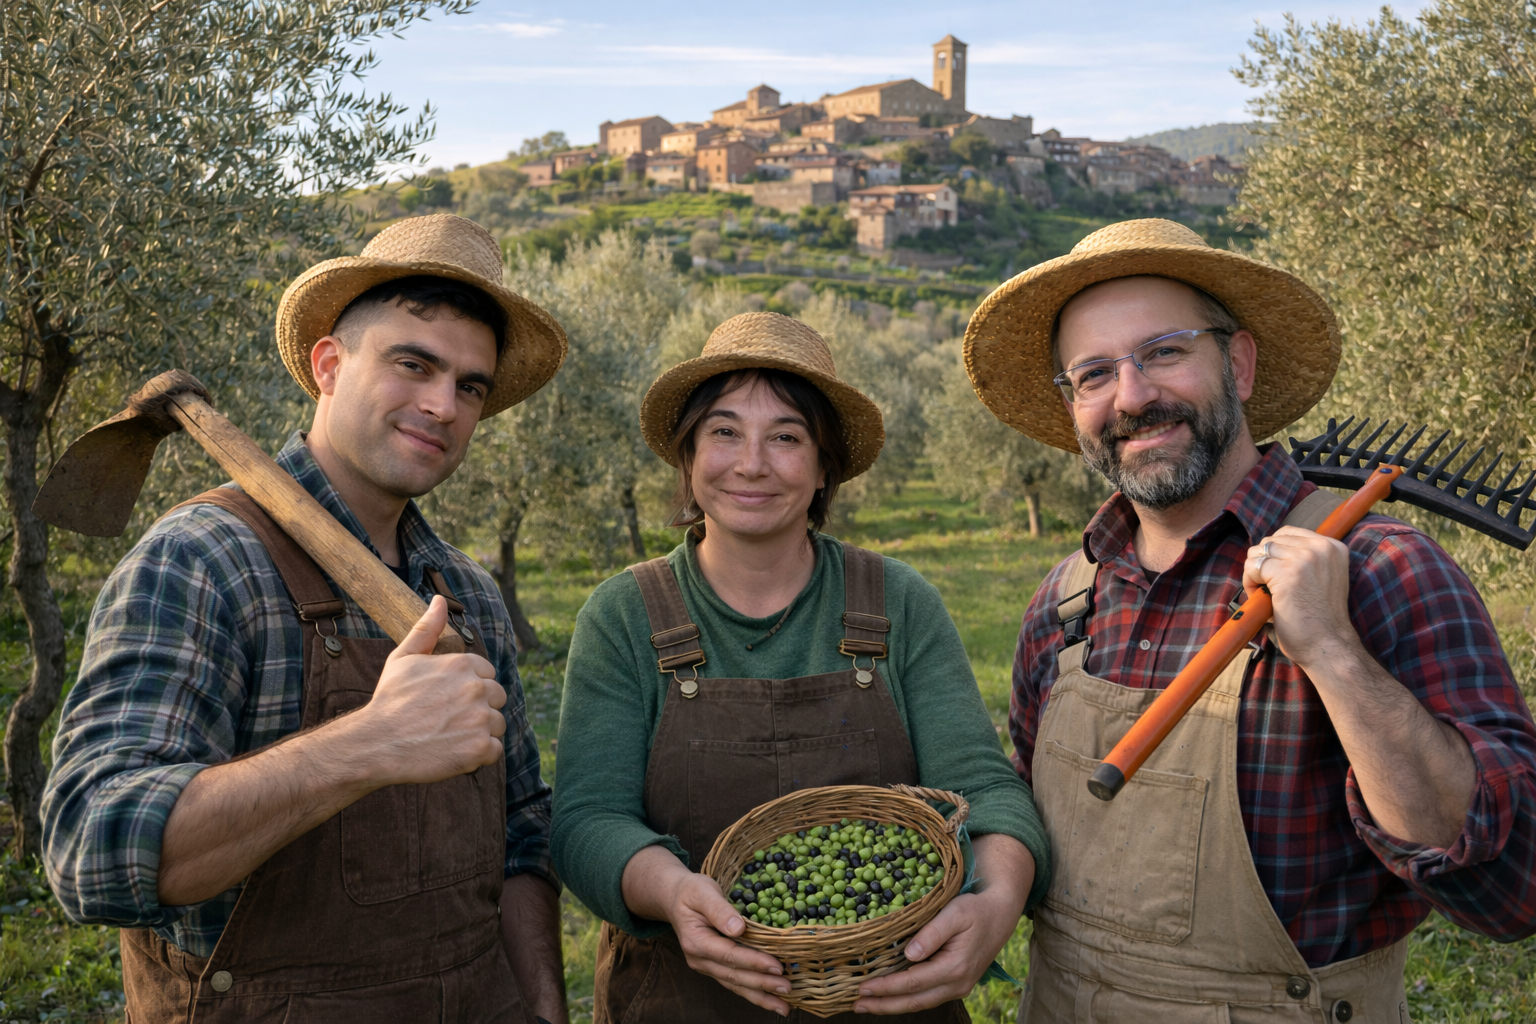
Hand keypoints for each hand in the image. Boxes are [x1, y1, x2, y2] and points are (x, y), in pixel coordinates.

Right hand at [344, 595, 505, 785]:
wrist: (376, 743)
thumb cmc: (389, 700)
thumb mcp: (403, 658)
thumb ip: (427, 629)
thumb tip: (439, 601)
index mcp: (462, 664)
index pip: (487, 673)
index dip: (470, 687)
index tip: (449, 700)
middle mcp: (476, 688)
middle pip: (497, 697)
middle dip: (479, 708)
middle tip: (448, 719)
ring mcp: (480, 719)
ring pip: (498, 723)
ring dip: (481, 731)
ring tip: (450, 736)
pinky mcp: (479, 748)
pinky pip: (495, 750)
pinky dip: (479, 754)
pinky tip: (454, 751)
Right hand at [621, 846, 790, 1014]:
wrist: (675, 899)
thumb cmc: (691, 892)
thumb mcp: (703, 892)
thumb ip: (719, 909)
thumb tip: (738, 928)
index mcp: (696, 941)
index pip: (729, 955)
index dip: (754, 961)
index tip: (776, 967)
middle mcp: (700, 959)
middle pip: (734, 975)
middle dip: (762, 984)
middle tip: (787, 988)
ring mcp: (706, 966)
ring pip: (735, 985)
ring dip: (760, 996)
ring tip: (784, 1007)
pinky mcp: (714, 967)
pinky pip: (734, 982)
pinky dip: (753, 993)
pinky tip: (771, 999)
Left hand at [854, 834, 1031, 1013]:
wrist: (1000, 914)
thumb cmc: (975, 910)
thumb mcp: (954, 913)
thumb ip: (932, 934)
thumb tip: (909, 955)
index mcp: (955, 967)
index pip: (913, 982)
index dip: (886, 987)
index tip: (863, 987)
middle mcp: (957, 984)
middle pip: (915, 1001)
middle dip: (884, 1005)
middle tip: (856, 1005)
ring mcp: (958, 987)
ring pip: (921, 1003)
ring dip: (893, 1006)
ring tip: (867, 1004)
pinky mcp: (956, 984)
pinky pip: (927, 996)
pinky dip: (906, 999)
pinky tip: (890, 996)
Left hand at [1243, 525, 1357, 670]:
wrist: (1329, 647)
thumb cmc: (1319, 620)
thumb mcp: (1320, 578)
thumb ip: (1302, 560)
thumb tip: (1264, 550)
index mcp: (1333, 547)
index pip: (1288, 533)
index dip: (1274, 554)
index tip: (1276, 576)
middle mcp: (1321, 547)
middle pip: (1270, 541)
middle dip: (1262, 564)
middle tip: (1268, 589)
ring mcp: (1304, 558)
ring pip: (1258, 552)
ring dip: (1254, 573)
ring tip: (1265, 595)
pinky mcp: (1287, 573)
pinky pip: (1253, 566)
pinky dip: (1250, 583)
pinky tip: (1262, 599)